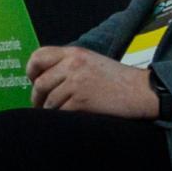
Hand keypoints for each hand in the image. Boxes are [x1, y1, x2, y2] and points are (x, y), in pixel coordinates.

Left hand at [28, 46, 158, 119]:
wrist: (141, 91)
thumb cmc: (118, 79)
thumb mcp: (91, 61)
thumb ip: (69, 64)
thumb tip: (46, 77)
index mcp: (74, 52)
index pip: (39, 56)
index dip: (31, 70)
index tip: (33, 80)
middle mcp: (72, 65)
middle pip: (39, 83)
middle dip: (36, 98)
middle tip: (40, 105)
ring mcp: (76, 83)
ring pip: (48, 101)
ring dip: (49, 110)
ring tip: (56, 113)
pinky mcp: (82, 101)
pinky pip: (60, 112)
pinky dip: (60, 117)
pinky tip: (67, 117)